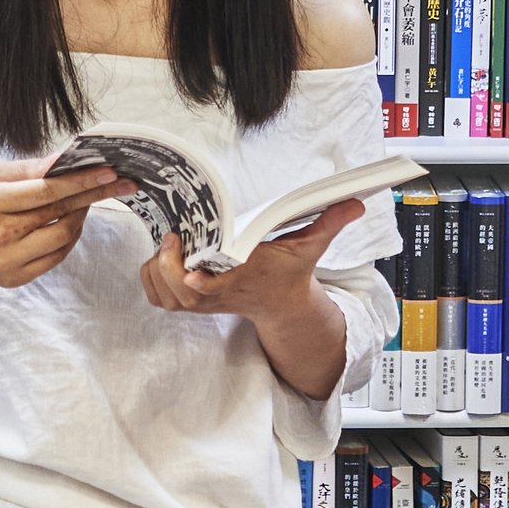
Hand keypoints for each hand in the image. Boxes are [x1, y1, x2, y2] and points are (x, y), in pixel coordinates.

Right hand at [0, 156, 134, 288]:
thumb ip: (28, 168)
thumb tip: (63, 160)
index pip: (44, 191)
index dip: (79, 181)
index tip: (108, 171)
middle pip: (57, 212)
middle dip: (91, 194)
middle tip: (118, 182)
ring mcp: (5, 261)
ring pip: (62, 237)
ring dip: (82, 216)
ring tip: (87, 199)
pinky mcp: (15, 278)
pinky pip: (57, 256)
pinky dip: (70, 236)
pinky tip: (72, 221)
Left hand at [139, 200, 361, 321]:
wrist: (282, 304)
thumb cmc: (290, 269)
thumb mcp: (312, 245)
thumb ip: (329, 222)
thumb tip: (356, 203)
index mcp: (245, 278)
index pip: (218, 286)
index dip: (200, 282)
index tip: (190, 271)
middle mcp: (220, 293)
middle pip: (181, 292)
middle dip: (169, 267)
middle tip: (172, 238)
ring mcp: (203, 301)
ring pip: (166, 296)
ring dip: (158, 271)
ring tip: (168, 245)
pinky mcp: (190, 302)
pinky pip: (159, 297)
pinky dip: (152, 279)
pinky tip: (162, 257)